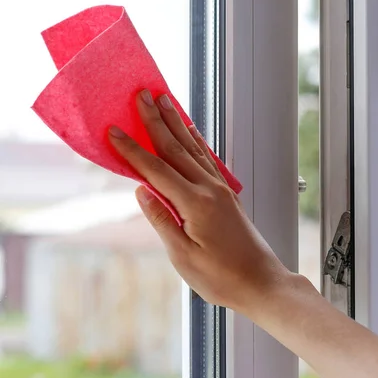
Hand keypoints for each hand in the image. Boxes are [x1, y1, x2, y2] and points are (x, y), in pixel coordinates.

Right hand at [108, 89, 291, 313]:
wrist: (261, 282)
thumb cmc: (223, 277)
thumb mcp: (183, 255)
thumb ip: (161, 220)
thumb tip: (141, 191)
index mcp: (196, 203)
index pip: (156, 170)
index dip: (133, 150)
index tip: (114, 130)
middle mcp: (210, 189)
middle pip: (176, 148)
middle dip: (156, 120)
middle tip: (142, 95)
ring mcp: (221, 189)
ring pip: (194, 149)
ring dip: (177, 123)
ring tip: (165, 101)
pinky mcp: (227, 194)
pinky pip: (208, 160)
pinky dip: (197, 142)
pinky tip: (192, 132)